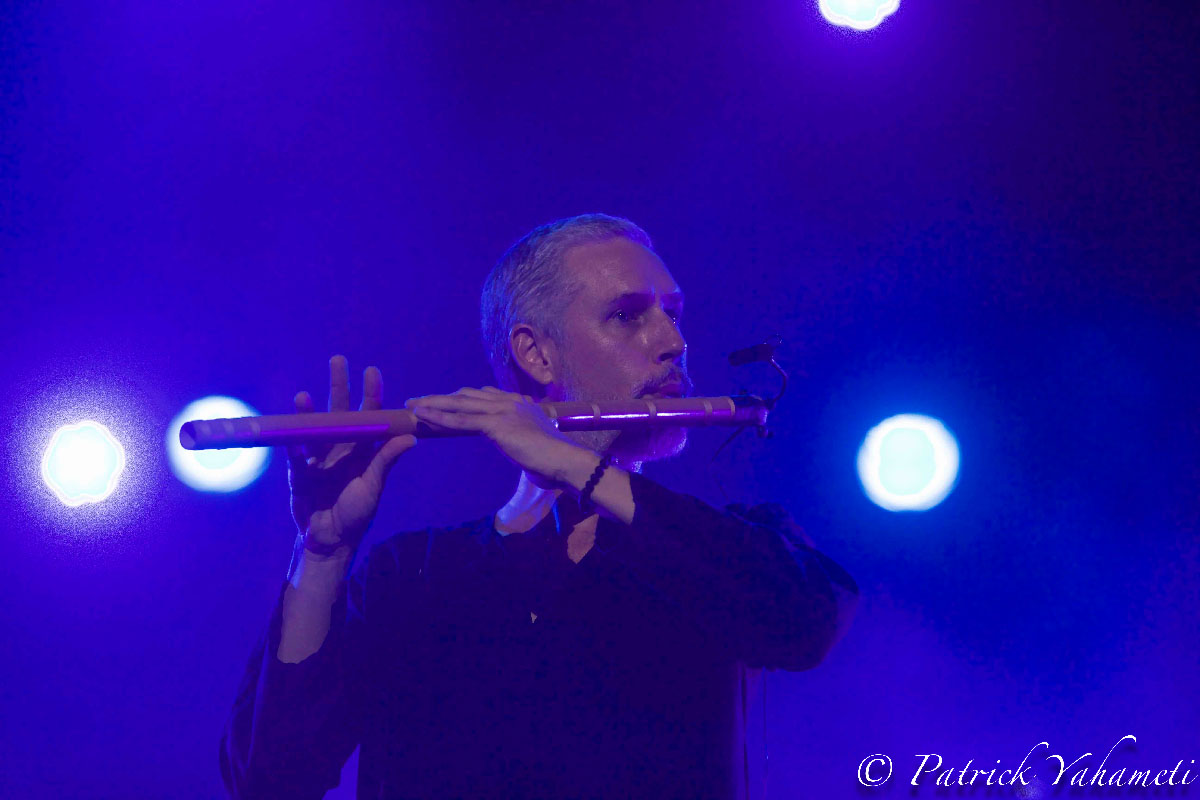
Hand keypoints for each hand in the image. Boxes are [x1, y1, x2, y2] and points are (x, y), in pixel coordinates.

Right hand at [287, 355, 416, 557]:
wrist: (330, 538)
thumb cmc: (357, 512)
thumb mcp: (374, 486)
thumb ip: (386, 460)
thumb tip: (410, 437)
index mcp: (362, 448)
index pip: (368, 415)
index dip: (371, 393)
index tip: (372, 371)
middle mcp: (340, 446)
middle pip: (339, 410)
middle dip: (338, 385)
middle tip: (338, 360)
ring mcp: (317, 456)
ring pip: (312, 427)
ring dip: (308, 411)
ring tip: (304, 396)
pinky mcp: (298, 471)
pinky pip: (293, 452)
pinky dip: (291, 440)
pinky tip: (289, 425)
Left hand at [405, 387, 587, 489]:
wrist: (566, 461)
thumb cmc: (555, 461)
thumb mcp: (537, 445)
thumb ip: (526, 441)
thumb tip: (527, 452)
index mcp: (519, 404)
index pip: (483, 396)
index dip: (460, 398)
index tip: (444, 401)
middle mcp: (509, 402)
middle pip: (466, 395)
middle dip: (441, 397)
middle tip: (419, 401)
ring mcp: (502, 411)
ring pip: (459, 404)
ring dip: (433, 403)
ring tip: (412, 406)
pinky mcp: (496, 425)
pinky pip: (461, 420)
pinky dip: (440, 417)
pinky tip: (423, 416)